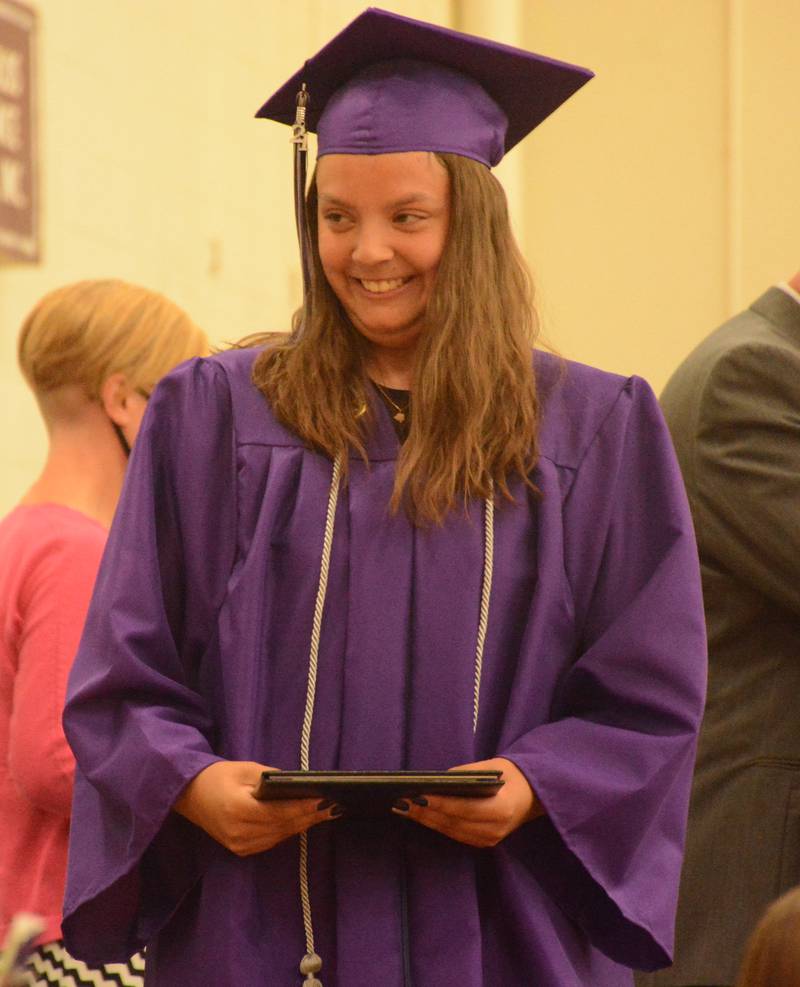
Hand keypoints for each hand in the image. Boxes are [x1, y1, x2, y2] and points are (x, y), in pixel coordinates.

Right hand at [173, 760, 338, 856]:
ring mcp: (240, 845)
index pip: (280, 812)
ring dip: (302, 824)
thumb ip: (272, 779)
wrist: (189, 795)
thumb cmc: (218, 777)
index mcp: (239, 810)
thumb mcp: (246, 770)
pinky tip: (303, 821)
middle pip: (283, 826)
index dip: (304, 807)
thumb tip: (300, 785)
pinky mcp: (241, 850)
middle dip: (310, 816)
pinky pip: (272, 840)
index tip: (326, 799)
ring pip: (280, 836)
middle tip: (334, 806)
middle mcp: (240, 832)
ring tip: (326, 813)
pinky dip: (288, 830)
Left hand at [392, 757, 544, 847]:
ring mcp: (490, 840)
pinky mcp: (484, 843)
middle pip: (453, 822)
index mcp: (502, 809)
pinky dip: (437, 825)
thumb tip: (436, 781)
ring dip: (426, 820)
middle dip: (425, 813)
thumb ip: (465, 774)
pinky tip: (421, 816)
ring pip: (451, 831)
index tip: (417, 796)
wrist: (534, 794)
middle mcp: (495, 830)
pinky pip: (456, 834)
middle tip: (401, 802)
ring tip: (404, 809)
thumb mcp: (491, 767)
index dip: (440, 804)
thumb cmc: (511, 775)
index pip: (464, 809)